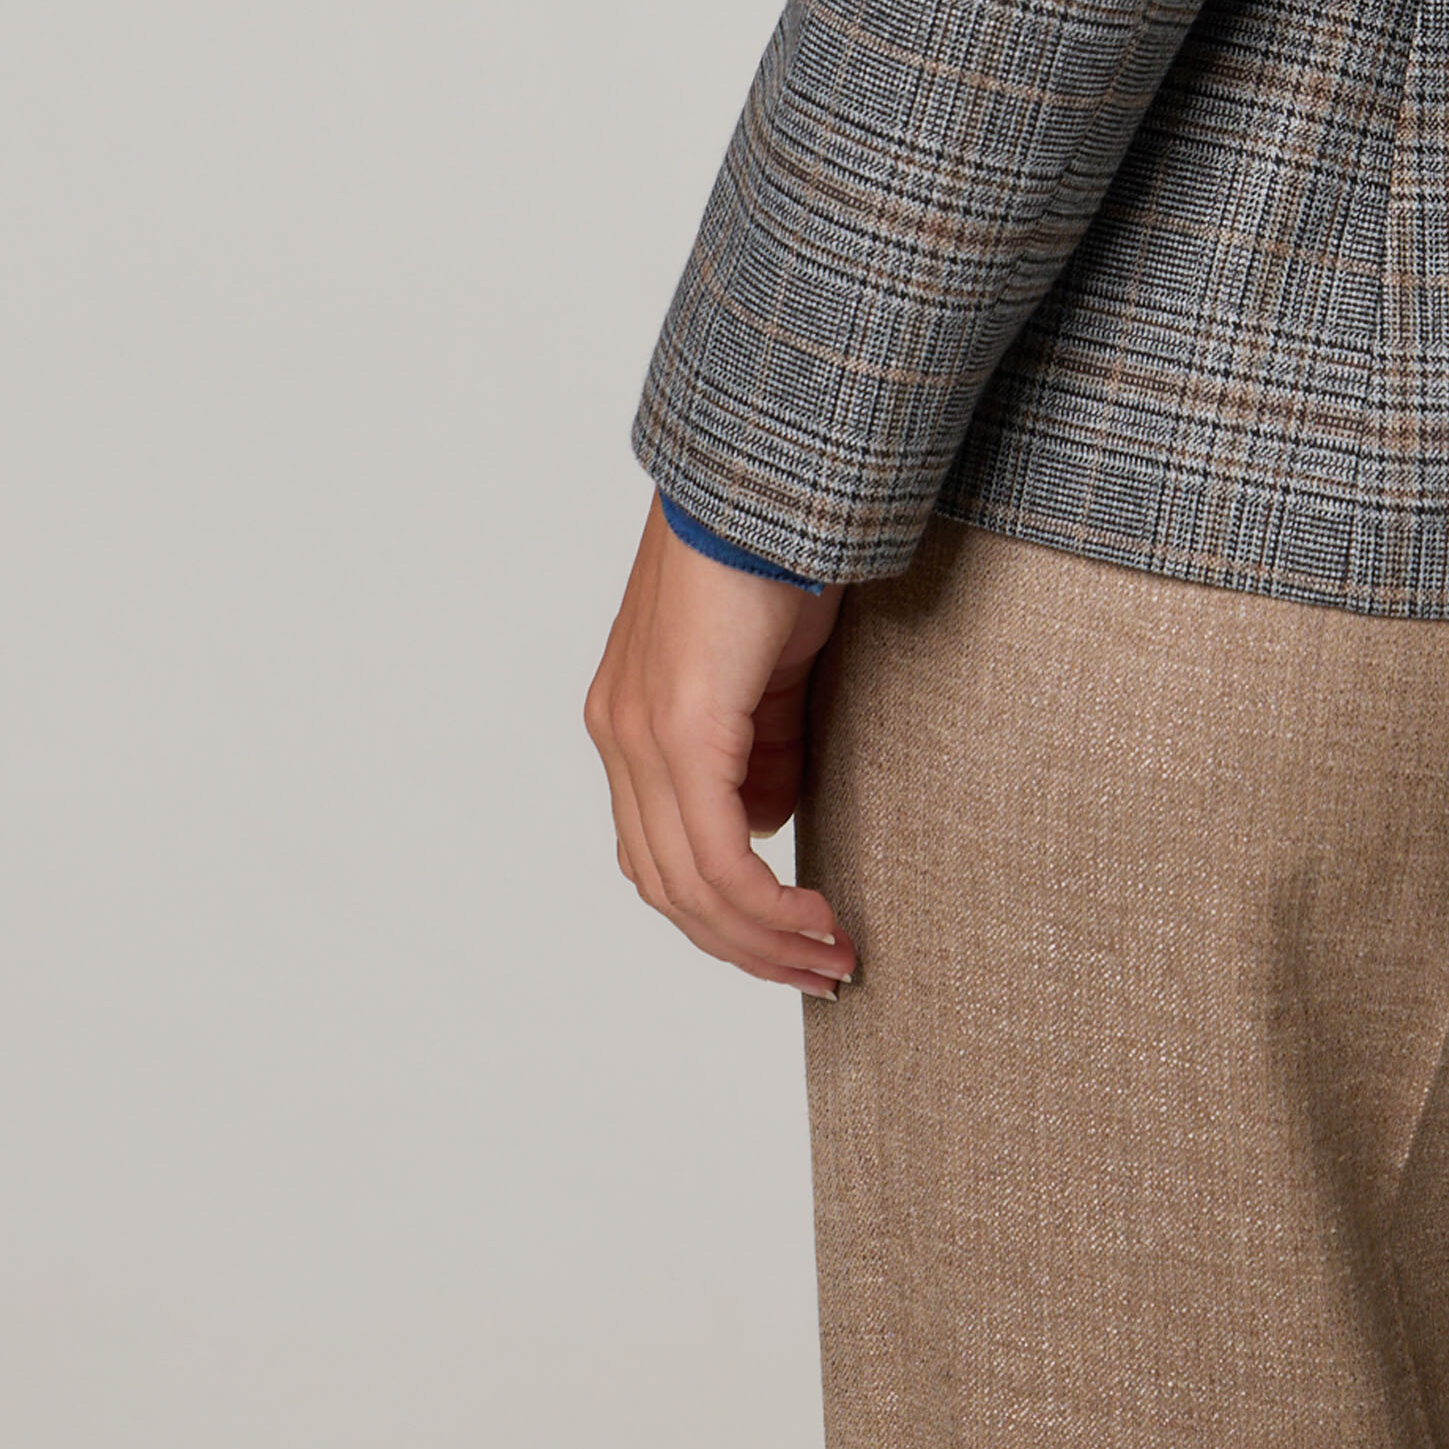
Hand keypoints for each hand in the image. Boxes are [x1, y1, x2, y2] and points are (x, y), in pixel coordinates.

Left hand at [586, 487, 858, 993]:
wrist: (771, 477)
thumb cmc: (781, 549)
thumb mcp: (772, 669)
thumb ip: (761, 743)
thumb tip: (766, 817)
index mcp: (632, 720)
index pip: (662, 854)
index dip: (726, 916)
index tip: (797, 943)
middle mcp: (619, 734)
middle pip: (668, 888)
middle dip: (748, 947)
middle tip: (821, 971)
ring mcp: (638, 732)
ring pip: (686, 886)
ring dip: (761, 939)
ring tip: (829, 958)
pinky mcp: (677, 727)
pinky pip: (712, 853)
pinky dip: (763, 905)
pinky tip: (811, 918)